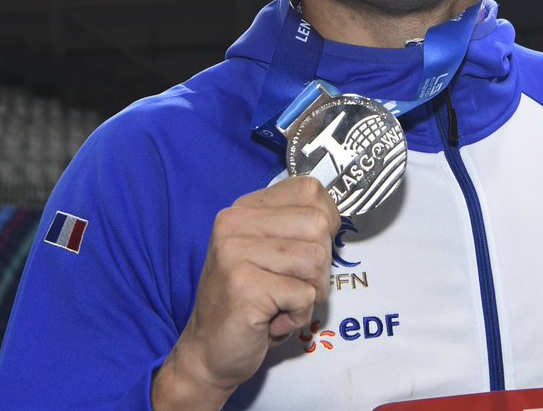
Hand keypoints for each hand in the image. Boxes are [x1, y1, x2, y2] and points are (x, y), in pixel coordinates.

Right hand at [152, 176, 339, 409]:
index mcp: (244, 209)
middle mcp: (235, 223)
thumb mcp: (270, 254)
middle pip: (318, 224)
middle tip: (292, 287)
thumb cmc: (250, 304)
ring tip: (281, 303)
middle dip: (320, 265)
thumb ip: (295, 229)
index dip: (325, 223)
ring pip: (316, 259)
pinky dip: (298, 316)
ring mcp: (235, 253)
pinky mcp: (243, 286)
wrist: (209, 352)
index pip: (310, 190)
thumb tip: (334, 217)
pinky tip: (272, 320)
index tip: (308, 249)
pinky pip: (304, 294)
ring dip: (310, 292)